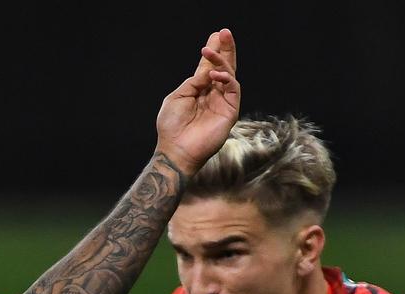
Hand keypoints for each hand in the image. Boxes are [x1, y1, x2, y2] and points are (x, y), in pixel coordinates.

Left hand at [154, 28, 240, 175]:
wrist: (176, 149)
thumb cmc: (172, 126)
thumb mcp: (177, 97)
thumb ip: (193, 82)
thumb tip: (207, 70)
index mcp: (199, 90)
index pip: (210, 67)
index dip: (214, 51)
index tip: (216, 35)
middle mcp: (213, 94)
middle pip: (224, 67)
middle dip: (225, 49)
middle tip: (225, 32)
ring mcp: (223, 102)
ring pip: (230, 75)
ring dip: (222, 60)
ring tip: (210, 50)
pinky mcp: (230, 111)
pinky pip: (233, 89)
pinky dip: (226, 79)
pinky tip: (215, 74)